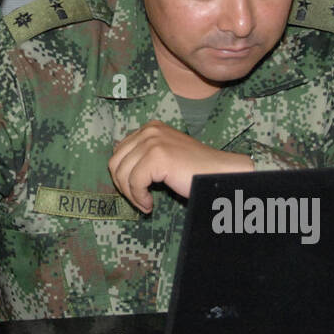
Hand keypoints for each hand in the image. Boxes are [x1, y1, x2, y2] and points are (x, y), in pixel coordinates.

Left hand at [108, 120, 253, 212]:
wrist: (218, 173)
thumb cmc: (194, 169)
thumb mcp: (165, 154)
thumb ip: (143, 155)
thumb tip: (117, 166)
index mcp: (149, 128)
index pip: (118, 152)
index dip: (122, 175)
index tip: (135, 191)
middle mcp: (149, 131)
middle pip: (115, 162)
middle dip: (123, 186)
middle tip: (137, 200)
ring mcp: (152, 142)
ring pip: (122, 174)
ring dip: (131, 195)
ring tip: (145, 204)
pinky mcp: (157, 156)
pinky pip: (134, 182)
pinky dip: (139, 197)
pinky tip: (150, 204)